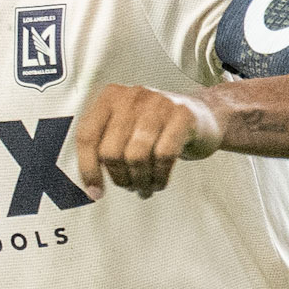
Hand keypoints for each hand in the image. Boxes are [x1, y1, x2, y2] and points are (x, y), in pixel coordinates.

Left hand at [76, 84, 220, 200]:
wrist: (202, 116)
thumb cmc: (156, 128)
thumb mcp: (125, 129)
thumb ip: (103, 147)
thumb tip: (91, 186)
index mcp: (110, 97)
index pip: (87, 136)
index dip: (88, 169)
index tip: (95, 192)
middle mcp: (132, 96)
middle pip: (111, 151)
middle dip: (120, 178)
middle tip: (129, 187)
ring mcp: (159, 103)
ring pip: (136, 156)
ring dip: (140, 181)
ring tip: (146, 187)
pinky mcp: (183, 116)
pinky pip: (164, 156)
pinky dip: (160, 177)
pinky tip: (160, 182)